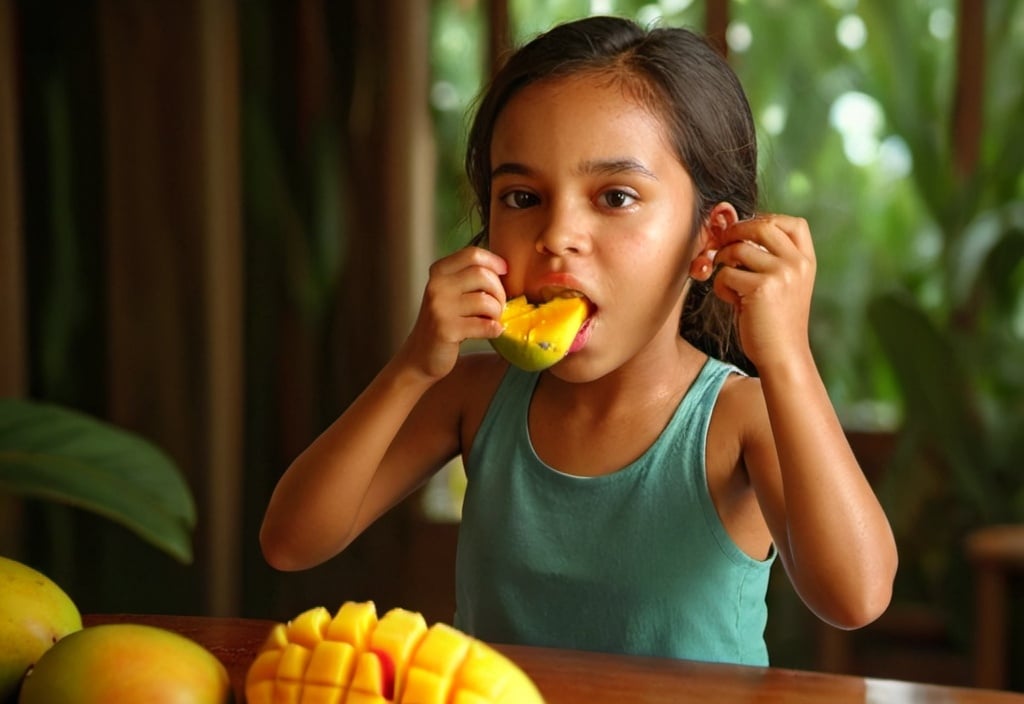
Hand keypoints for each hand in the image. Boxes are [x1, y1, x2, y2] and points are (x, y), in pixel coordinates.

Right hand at [397, 246, 507, 380]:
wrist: (422, 354)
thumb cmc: (445, 321)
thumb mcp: (451, 292)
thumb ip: (470, 277)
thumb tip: (504, 268)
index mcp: (439, 272)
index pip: (472, 254)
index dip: (494, 261)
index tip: (504, 271)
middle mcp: (436, 286)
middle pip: (482, 275)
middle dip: (499, 291)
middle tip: (499, 305)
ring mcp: (440, 308)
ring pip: (486, 301)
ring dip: (497, 313)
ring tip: (493, 320)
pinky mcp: (446, 330)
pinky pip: (485, 325)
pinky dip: (495, 329)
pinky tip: (492, 331)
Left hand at [711, 214, 815, 370]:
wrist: (782, 355)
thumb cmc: (775, 321)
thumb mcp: (783, 284)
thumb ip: (768, 258)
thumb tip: (731, 230)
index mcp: (806, 261)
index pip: (794, 223)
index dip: (766, 220)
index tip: (747, 232)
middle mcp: (797, 264)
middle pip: (762, 226)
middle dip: (735, 232)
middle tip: (721, 245)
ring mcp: (781, 274)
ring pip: (738, 249)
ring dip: (724, 262)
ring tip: (729, 283)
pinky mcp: (760, 288)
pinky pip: (726, 274)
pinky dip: (721, 287)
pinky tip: (733, 302)